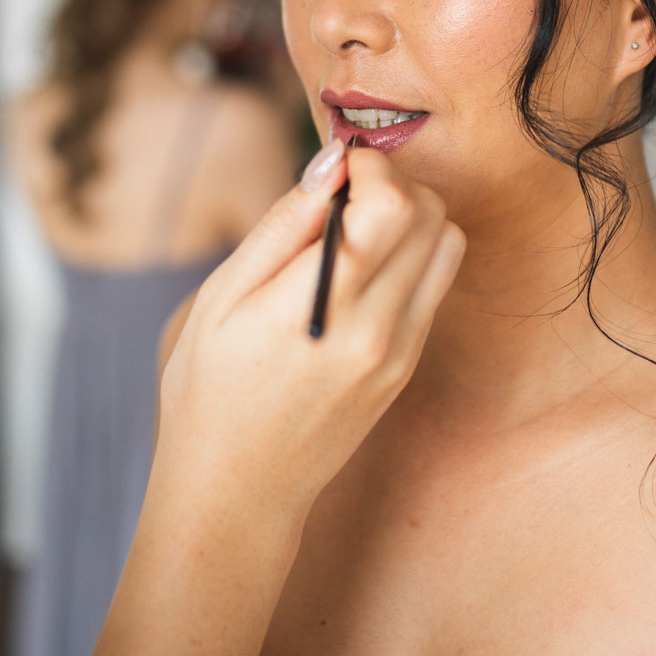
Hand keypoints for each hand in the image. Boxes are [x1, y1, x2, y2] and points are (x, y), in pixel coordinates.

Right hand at [155, 141, 463, 514]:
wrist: (238, 490)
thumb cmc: (209, 391)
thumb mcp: (221, 298)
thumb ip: (284, 226)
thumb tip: (332, 165)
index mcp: (324, 306)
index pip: (392, 203)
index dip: (369, 167)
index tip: (334, 171)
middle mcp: (377, 329)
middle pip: (431, 214)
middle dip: (392, 183)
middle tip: (341, 194)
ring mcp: (400, 352)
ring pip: (446, 244)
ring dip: (410, 217)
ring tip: (353, 229)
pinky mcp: (407, 368)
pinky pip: (434, 285)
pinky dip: (410, 257)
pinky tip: (359, 271)